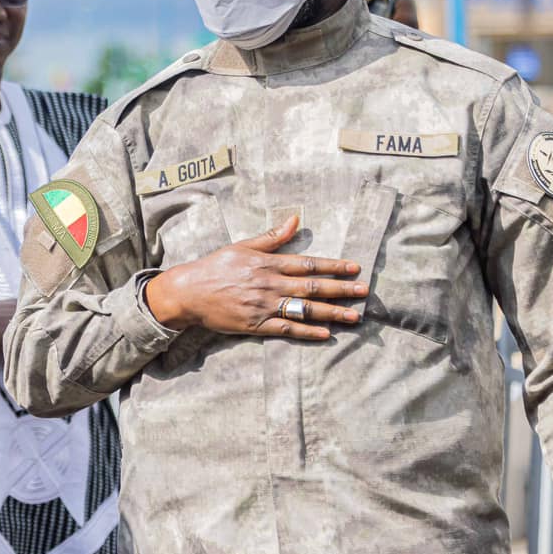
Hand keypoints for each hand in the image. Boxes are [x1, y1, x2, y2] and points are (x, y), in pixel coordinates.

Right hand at [142, 214, 367, 338]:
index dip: (333, 266)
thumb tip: (294, 219)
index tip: (355, 268)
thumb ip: (271, 238)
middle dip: (341, 289)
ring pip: (304, 309)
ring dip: (332, 312)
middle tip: (365, 292)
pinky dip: (307, 332)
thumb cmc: (215, 267)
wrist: (188, 292)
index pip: (307, 264)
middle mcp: (269, 284)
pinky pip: (286, 329)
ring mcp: (263, 306)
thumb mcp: (242, 246)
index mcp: (267, 263)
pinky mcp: (255, 325)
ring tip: (354, 316)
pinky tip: (326, 334)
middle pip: (312, 287)